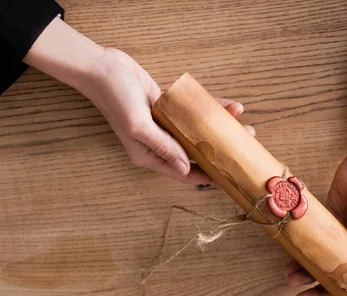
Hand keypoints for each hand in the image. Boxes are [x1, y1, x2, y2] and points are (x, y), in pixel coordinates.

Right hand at [82, 48, 253, 183]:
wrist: (103, 67)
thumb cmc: (115, 97)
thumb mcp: (138, 125)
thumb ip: (163, 147)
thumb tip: (184, 169)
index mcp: (148, 155)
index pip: (182, 172)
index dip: (206, 176)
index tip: (228, 177)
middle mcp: (157, 143)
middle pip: (193, 153)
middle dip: (219, 151)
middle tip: (243, 146)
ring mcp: (163, 125)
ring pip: (196, 132)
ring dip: (218, 129)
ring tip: (243, 125)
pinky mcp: (166, 108)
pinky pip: (192, 113)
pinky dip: (209, 109)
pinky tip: (228, 105)